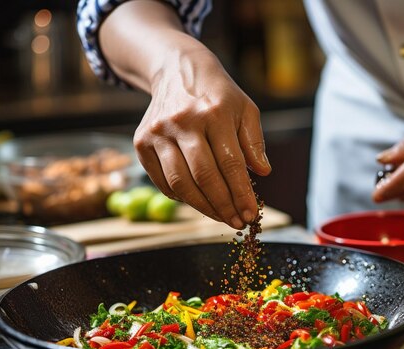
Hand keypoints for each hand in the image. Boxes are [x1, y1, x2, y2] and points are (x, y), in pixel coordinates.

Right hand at [134, 42, 270, 228]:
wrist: (177, 71)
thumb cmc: (218, 96)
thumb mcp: (245, 110)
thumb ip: (254, 142)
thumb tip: (263, 173)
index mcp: (214, 113)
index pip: (231, 163)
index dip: (241, 193)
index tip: (251, 214)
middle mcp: (183, 122)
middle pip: (204, 176)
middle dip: (224, 206)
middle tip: (237, 222)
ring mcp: (158, 132)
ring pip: (180, 182)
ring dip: (203, 207)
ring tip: (221, 217)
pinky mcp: (141, 142)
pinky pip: (162, 180)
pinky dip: (181, 196)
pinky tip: (199, 201)